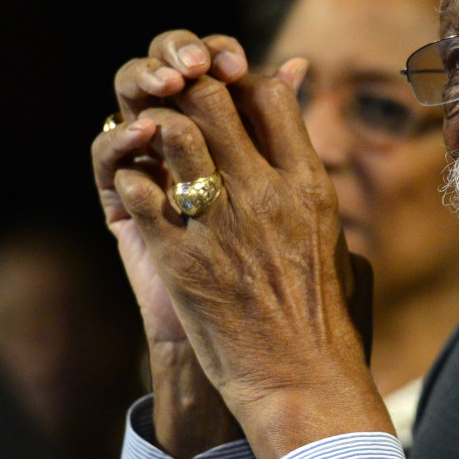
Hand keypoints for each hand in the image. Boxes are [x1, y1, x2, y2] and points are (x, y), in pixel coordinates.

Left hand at [111, 54, 390, 458]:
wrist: (300, 378)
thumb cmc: (319, 307)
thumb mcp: (325, 227)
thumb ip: (305, 168)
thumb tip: (297, 122)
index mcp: (308, 182)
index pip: (270, 92)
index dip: (241, 80)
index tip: (227, 94)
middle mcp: (265, 193)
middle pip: (214, 99)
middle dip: (190, 90)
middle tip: (178, 103)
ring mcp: (220, 222)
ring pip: (172, 131)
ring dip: (156, 127)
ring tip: (154, 140)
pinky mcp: (179, 257)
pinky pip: (139, 187)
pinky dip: (132, 177)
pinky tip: (139, 189)